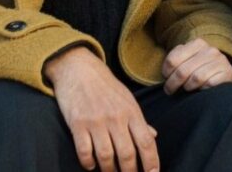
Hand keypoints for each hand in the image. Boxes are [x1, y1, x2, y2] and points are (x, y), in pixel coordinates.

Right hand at [44, 46, 158, 171]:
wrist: (79, 69)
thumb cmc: (106, 86)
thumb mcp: (127, 99)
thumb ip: (139, 120)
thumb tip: (153, 136)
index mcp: (132, 112)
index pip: (146, 141)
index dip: (152, 161)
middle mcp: (116, 118)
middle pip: (127, 154)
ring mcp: (97, 121)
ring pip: (106, 157)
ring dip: (109, 171)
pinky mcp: (78, 124)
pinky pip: (85, 152)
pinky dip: (88, 164)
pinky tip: (91, 166)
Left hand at [161, 38, 231, 93]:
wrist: (225, 76)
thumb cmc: (201, 70)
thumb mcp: (188, 60)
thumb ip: (176, 61)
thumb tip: (166, 74)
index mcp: (198, 44)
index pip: (173, 60)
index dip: (166, 72)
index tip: (167, 78)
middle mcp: (210, 50)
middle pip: (182, 71)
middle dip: (173, 84)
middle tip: (170, 90)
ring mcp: (221, 61)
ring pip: (196, 78)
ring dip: (188, 87)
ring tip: (187, 88)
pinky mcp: (228, 73)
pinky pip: (209, 84)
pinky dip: (203, 89)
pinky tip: (202, 89)